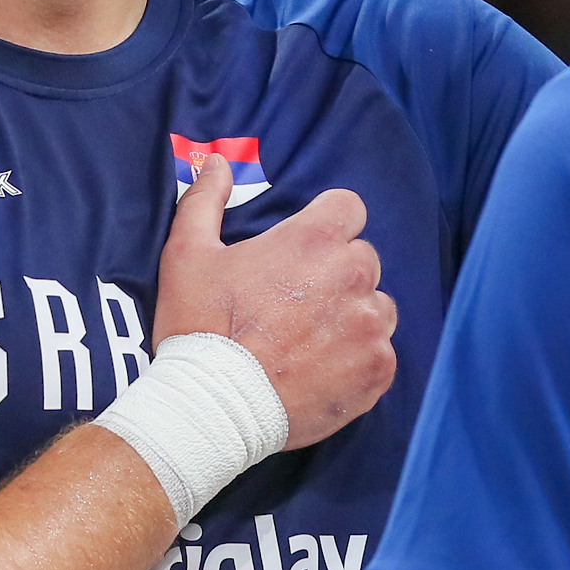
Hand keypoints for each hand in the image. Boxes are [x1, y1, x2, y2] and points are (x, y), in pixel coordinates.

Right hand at [152, 152, 396, 446]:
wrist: (212, 407)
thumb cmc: (198, 325)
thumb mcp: (186, 253)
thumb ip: (206, 200)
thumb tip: (216, 162)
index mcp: (313, 239)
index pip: (348, 208)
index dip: (326, 224)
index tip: (303, 250)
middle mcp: (352, 275)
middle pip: (363, 258)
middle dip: (336, 272)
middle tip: (297, 301)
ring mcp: (369, 325)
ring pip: (378, 305)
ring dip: (354, 315)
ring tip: (312, 339)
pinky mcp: (378, 369)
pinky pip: (382, 352)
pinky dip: (360, 358)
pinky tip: (323, 369)